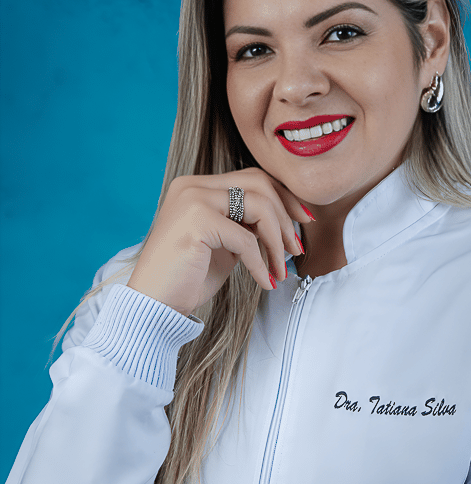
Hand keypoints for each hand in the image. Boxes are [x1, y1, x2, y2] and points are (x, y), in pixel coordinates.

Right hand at [127, 168, 311, 315]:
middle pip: (260, 183)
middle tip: (297, 248)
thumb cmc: (187, 279)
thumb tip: (285, 222)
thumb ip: (246, 226)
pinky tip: (265, 281)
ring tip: (281, 268)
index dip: (283, 197)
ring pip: (259, 206)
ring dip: (278, 240)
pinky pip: (245, 239)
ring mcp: (192, 200)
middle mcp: (192, 186)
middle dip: (287, 216)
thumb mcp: (224, 245)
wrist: (154, 305)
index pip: (252, 177)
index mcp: (197, 186)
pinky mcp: (196, 221)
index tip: (303, 221)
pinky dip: (261, 263)